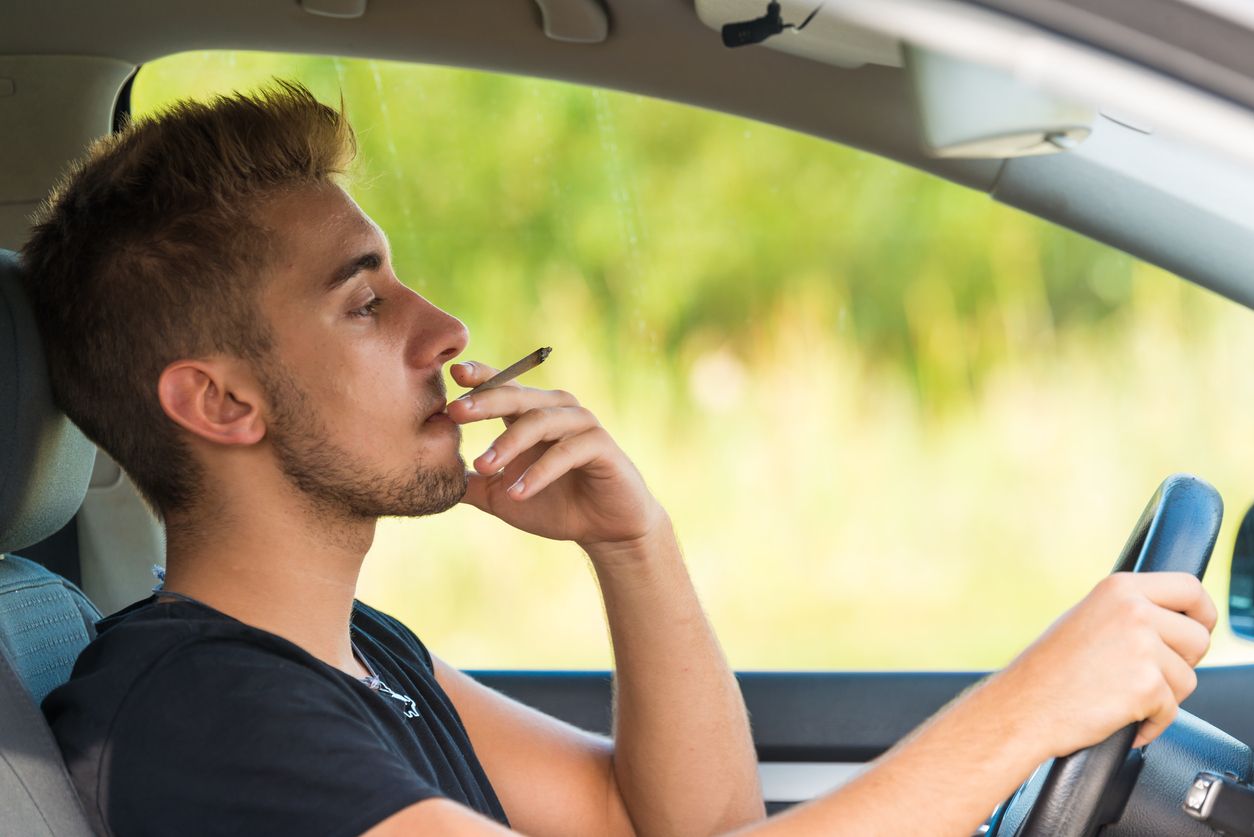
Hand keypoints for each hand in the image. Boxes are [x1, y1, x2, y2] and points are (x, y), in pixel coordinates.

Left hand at [445, 360, 667, 549]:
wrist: (605, 529)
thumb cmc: (555, 505)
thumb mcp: (502, 495)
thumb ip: (471, 483)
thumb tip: (427, 478)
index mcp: (531, 413)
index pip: (502, 385)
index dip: (479, 376)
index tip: (450, 375)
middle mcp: (556, 410)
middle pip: (516, 395)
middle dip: (484, 401)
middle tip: (454, 412)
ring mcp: (581, 425)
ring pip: (539, 420)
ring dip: (509, 442)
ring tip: (484, 466)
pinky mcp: (601, 446)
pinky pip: (566, 452)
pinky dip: (539, 472)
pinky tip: (517, 491)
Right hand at [990, 572, 1215, 757]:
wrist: (1022, 705)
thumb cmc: (1048, 669)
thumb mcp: (1088, 617)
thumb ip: (1131, 611)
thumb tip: (1176, 619)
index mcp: (1119, 588)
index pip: (1190, 588)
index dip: (1201, 612)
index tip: (1196, 628)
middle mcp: (1133, 611)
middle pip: (1198, 637)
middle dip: (1181, 662)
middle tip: (1144, 674)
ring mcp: (1142, 648)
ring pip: (1188, 679)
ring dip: (1163, 696)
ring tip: (1121, 695)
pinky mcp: (1146, 686)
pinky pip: (1172, 710)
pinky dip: (1150, 723)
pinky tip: (1119, 716)